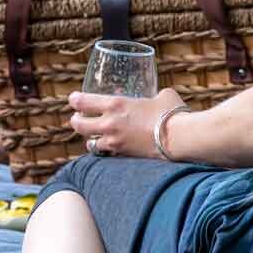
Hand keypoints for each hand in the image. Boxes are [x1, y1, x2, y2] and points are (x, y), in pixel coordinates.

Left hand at [69, 86, 183, 157]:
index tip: (73, 99)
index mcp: (115, 104)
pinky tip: (110, 149)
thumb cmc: (171, 113)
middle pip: (78, 125)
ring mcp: (115, 142)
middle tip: (77, 119)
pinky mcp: (124, 156)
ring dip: (91, 139)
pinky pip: (106, 155)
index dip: (74, 100)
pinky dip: (106, 152)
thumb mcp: (162, 96)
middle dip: (76, 121)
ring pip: (90, 143)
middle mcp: (110, 124)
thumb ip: (154, 95)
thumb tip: (158, 97)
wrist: (179, 138)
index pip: (83, 102)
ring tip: (94, 136)